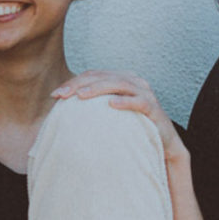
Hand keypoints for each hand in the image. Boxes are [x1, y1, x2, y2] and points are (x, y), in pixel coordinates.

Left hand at [52, 71, 187, 162]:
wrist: (163, 144)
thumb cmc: (133, 129)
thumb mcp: (111, 117)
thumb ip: (93, 109)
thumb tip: (62, 113)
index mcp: (122, 80)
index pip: (94, 75)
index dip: (74, 82)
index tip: (55, 95)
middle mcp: (134, 81)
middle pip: (104, 76)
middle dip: (80, 84)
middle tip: (62, 95)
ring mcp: (145, 93)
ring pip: (119, 84)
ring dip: (99, 88)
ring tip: (81, 96)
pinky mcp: (154, 108)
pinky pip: (139, 101)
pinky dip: (125, 101)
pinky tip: (110, 104)